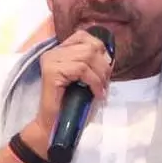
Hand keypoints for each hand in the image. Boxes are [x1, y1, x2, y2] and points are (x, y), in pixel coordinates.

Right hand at [22, 30, 111, 155]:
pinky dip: (95, 83)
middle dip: (103, 66)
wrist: (53, 126)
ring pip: (87, 57)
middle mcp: (53, 53)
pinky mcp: (52, 72)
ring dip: (100, 76)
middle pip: (89, 47)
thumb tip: (111, 57)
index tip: (105, 67)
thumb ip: (94, 66)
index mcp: (59, 51)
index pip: (83, 36)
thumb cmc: (71, 105)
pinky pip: (82, 70)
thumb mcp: (86, 81)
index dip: (99, 49)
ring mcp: (51, 61)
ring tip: (101, 90)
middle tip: (105, 84)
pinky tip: (97, 94)